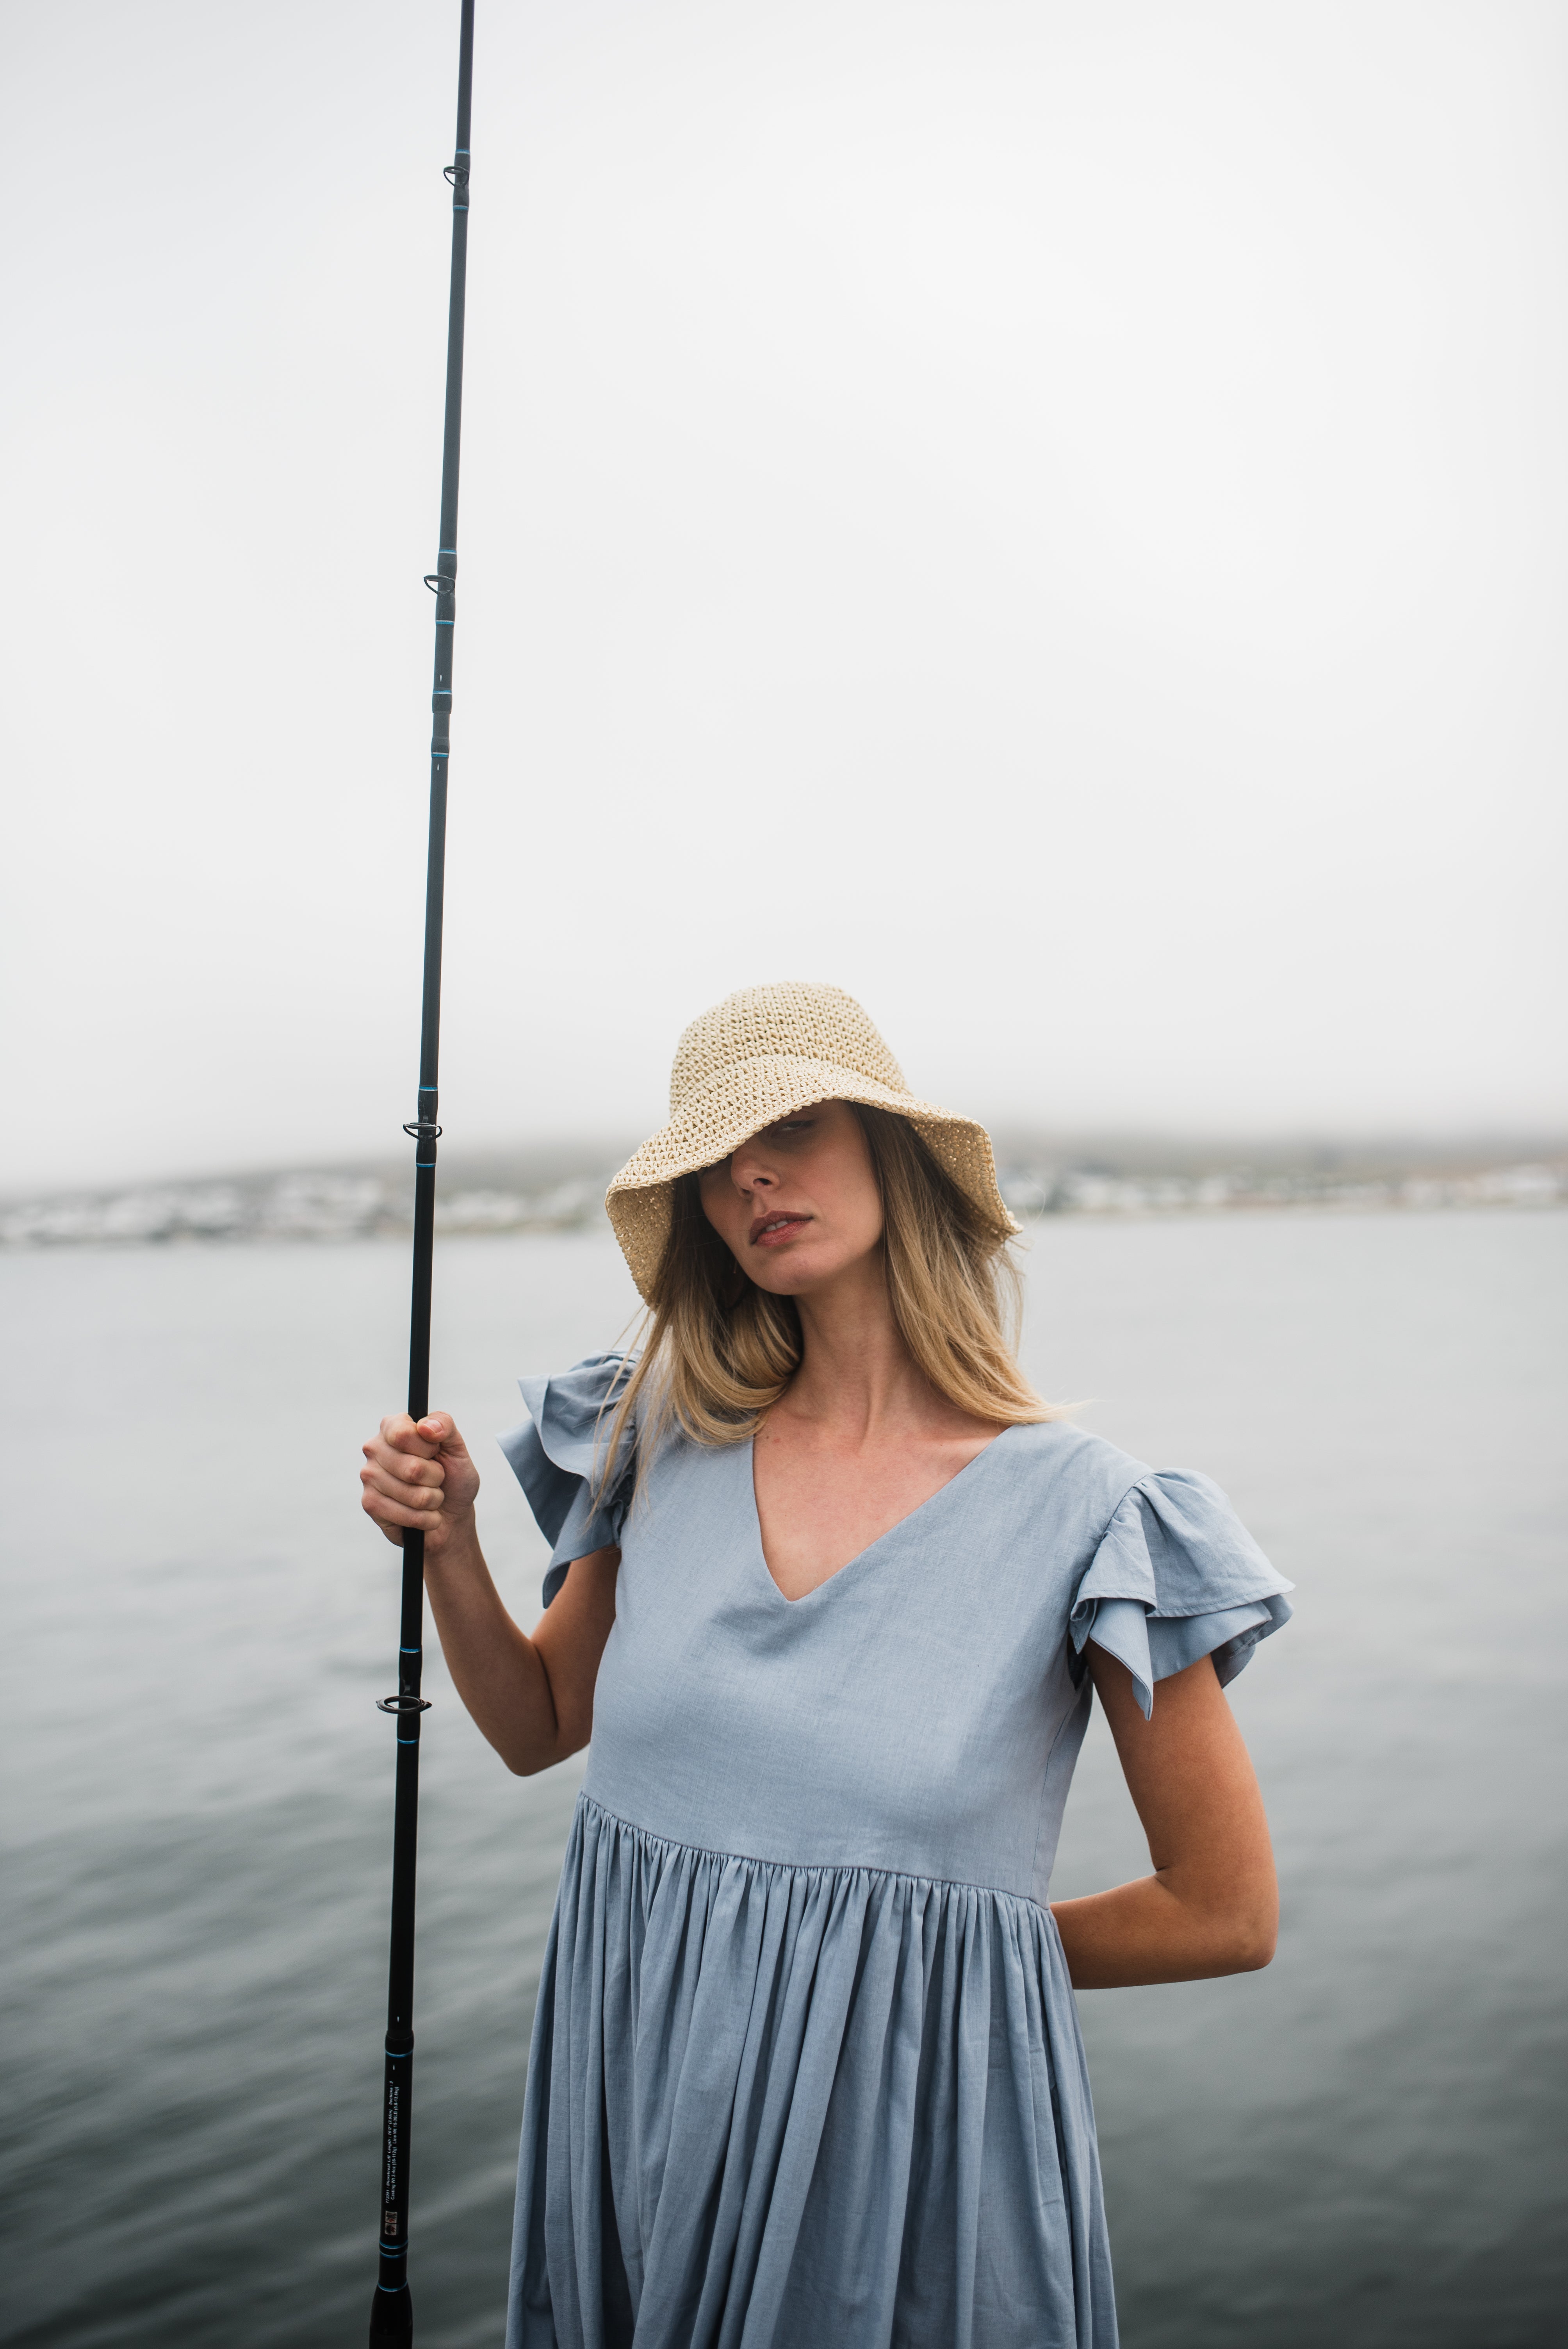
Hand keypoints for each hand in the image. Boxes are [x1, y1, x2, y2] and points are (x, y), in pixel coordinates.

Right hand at [360, 1411, 479, 1556]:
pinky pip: (406, 1515)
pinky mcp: (369, 1504)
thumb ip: (445, 1425)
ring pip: (413, 1495)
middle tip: (436, 1478)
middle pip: (412, 1469)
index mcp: (393, 1426)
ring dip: (432, 1499)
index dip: (428, 1449)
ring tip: (430, 1496)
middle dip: (436, 1478)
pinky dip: (425, 1518)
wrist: (451, 1514)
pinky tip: (423, 1513)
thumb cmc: (452, 1477)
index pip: (403, 1434)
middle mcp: (375, 1448)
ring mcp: (369, 1476)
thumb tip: (426, 1426)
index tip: (435, 1452)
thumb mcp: (456, 1447)